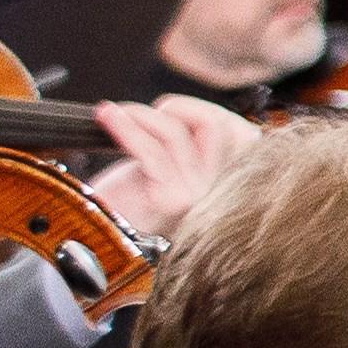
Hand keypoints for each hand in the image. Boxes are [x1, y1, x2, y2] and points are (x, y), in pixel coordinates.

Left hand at [84, 95, 256, 239]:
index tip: (172, 113)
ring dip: (141, 115)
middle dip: (178, 108)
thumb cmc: (132, 202)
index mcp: (231, 182)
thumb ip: (193, 145)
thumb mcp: (173, 168)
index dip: (207, 112)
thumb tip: (183, 110)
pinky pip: (150, 150)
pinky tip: (107, 117)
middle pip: (217, 125)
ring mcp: (197, 196)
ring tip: (116, 115)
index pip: (245, 134)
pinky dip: (124, 126)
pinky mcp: (168, 199)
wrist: (102, 239)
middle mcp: (222, 191)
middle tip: (145, 116)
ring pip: (177, 132)